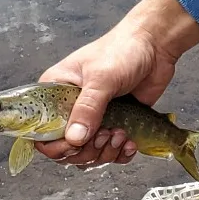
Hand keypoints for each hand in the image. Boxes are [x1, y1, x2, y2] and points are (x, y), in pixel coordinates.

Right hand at [35, 0, 198, 168]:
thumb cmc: (123, 50)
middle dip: (87, 150)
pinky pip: (111, 151)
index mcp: (57, 91)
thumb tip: (74, 139)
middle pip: (66, 149)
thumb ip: (87, 109)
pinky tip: (130, 142)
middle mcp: (71, 108)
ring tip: (122, 133)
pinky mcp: (115, 124)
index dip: (56, 145)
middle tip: (106, 134)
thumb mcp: (101, 78)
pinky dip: (120, 153)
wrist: (155, 45)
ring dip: (106, 152)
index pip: (42, 131)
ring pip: (89, 154)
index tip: (77, 143)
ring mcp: (93, 118)